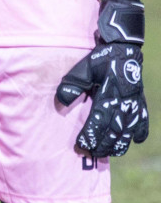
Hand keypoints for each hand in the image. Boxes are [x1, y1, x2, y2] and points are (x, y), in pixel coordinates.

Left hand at [57, 0, 147, 157]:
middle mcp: (124, 100)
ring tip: (109, 153)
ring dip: (119, 143)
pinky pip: (142, 119)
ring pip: (129, 129)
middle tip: (92, 154)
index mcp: (109, 93)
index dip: (91, 135)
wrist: (123, 48)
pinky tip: (136, 141)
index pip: (99, 120)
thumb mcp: (82, 68)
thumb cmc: (99, 59)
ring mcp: (135, 102)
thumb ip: (71, 85)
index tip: (81, 146)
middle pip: (114, 129)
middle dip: (103, 144)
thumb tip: (60, 102)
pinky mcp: (140, 100)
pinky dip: (139, 131)